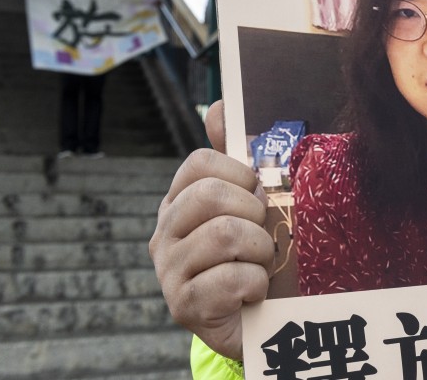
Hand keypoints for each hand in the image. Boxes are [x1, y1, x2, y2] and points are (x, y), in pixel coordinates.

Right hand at [149, 100, 273, 359]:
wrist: (258, 321)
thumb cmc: (254, 256)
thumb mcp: (250, 203)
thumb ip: (235, 158)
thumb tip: (219, 104)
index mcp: (179, 202)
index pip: (200, 163)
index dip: (240, 174)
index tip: (256, 195)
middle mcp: (164, 233)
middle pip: (210, 195)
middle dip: (253, 213)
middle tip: (263, 235)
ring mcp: (169, 271)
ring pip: (225, 235)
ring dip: (261, 249)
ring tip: (262, 264)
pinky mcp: (184, 307)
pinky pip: (232, 279)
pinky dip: (257, 283)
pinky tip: (254, 292)